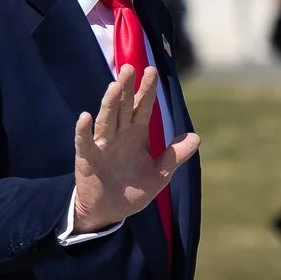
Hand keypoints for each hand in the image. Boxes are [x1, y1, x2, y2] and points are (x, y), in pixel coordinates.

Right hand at [71, 65, 198, 236]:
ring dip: (109, 103)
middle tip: (129, 67)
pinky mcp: (87, 159)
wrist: (109, 211)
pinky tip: (85, 116)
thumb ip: (175, 156)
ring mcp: (102, 145)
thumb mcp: (159, 174)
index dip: (146, 90)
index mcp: (136, 134)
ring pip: (106, 120)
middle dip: (126, 88)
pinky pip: (84, 142)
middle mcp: (119, 135)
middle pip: (122, 107)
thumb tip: (196, 137)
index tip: (152, 71)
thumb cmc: (133, 191)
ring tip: (114, 86)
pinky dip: (84, 130)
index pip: (142, 107)